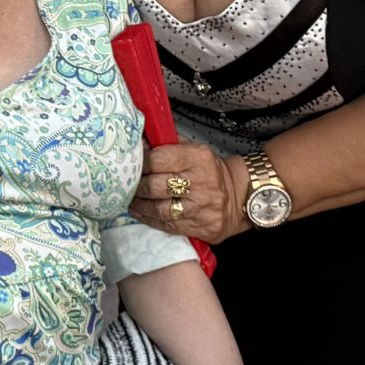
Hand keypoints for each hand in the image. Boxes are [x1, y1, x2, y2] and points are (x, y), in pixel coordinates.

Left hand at [131, 143, 250, 242]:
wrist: (238, 197)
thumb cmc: (210, 171)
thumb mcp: (194, 150)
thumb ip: (167, 143)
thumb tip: (139, 139)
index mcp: (198, 158)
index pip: (159, 158)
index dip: (140, 163)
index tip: (130, 165)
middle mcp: (201, 182)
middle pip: (156, 185)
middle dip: (136, 186)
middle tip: (125, 185)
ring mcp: (201, 207)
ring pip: (160, 208)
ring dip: (140, 205)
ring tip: (130, 199)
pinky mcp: (201, 226)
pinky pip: (167, 225)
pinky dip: (149, 219)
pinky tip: (140, 212)